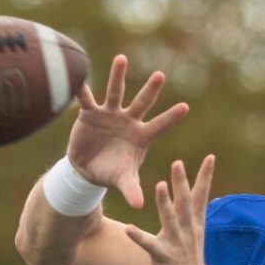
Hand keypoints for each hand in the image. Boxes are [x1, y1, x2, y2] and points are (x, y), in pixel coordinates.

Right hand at [67, 54, 188, 208]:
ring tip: (122, 58)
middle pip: (142, 103)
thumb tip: (140, 206)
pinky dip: (82, 88)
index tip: (186, 107)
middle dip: (151, 90)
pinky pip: (86, 99)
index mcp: (141, 136)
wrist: (87, 170)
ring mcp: (110, 115)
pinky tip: (78, 73)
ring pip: (116, 92)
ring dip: (118, 76)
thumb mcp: (123, 181)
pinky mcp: (90, 114)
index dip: (171, 118)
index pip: (160, 125)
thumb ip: (131, 190)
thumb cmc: (111, 173)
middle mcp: (128, 121)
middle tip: (161, 75)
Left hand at [124, 155, 214, 264]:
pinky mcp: (163, 257)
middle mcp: (187, 231)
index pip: (202, 196)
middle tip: (178, 162)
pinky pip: (149, 245)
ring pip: (170, 220)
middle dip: (182, 182)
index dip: (206, 176)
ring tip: (160, 185)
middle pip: (185, 203)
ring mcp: (176, 244)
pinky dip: (139, 236)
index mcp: (195, 224)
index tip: (210, 157)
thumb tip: (195, 194)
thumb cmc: (188, 260)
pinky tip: (128, 227)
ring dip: (165, 203)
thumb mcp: (194, 234)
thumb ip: (192, 214)